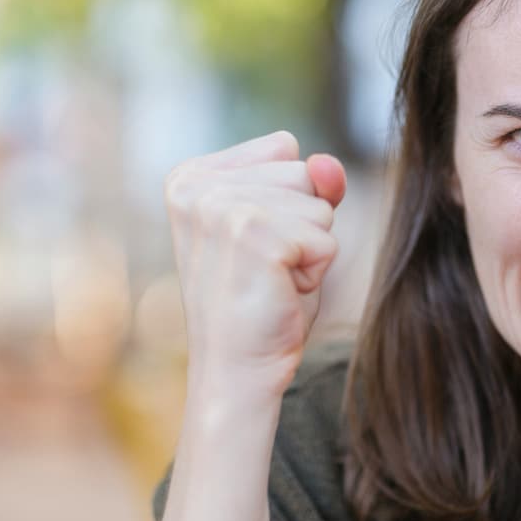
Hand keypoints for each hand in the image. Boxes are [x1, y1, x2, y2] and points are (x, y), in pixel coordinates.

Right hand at [164, 131, 346, 394]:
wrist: (237, 370)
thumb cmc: (261, 301)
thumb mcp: (287, 227)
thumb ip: (312, 184)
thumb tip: (328, 164)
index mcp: (191, 176)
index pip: (285, 150)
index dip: (291, 203)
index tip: (256, 245)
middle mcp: (197, 187)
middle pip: (304, 173)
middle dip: (303, 224)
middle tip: (266, 269)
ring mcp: (221, 209)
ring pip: (320, 205)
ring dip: (310, 249)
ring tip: (271, 280)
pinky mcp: (253, 236)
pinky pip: (327, 239)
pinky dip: (316, 272)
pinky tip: (280, 292)